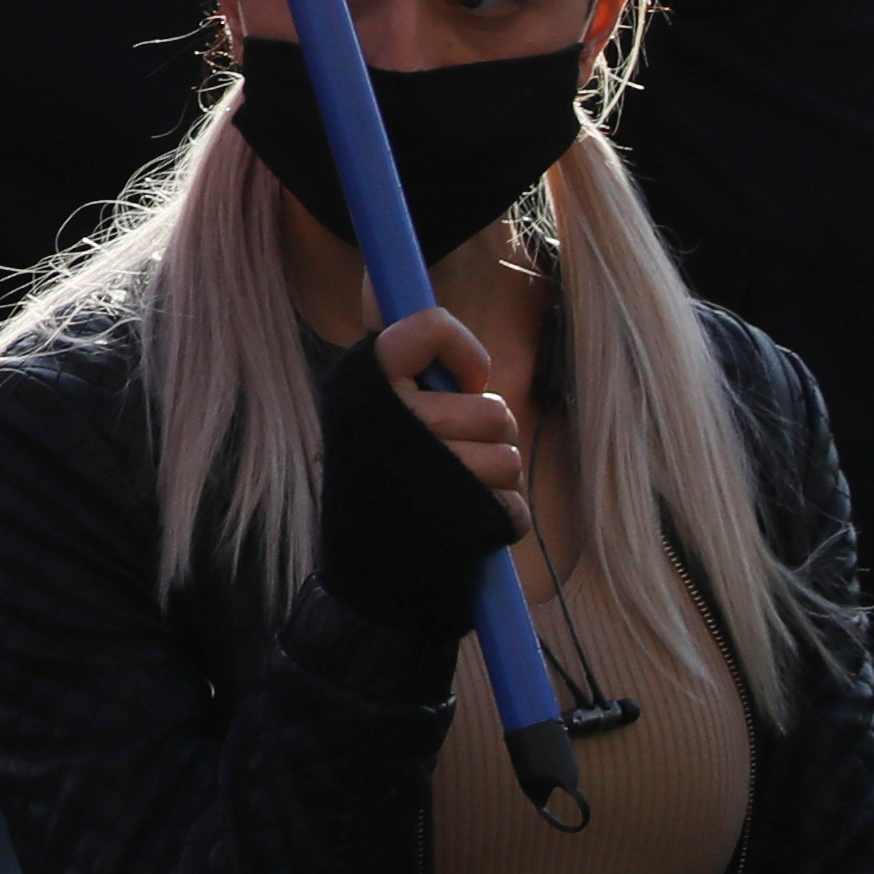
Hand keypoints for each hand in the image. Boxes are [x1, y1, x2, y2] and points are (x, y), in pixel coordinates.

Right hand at [311, 304, 529, 623]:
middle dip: (485, 437)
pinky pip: (513, 501)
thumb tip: (379, 278)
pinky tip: (466, 533)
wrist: (367, 595)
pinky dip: (501, 522)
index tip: (463, 377)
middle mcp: (386, 419)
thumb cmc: (375, 496)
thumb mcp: (362, 418)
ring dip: (495, 481)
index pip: (427, 325)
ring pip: (508, 452)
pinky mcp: (457, 514)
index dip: (459, 349)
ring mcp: (423, 467)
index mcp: (360, 386)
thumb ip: (390, 363)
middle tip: (447, 461)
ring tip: (453, 499)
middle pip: (490, 406)